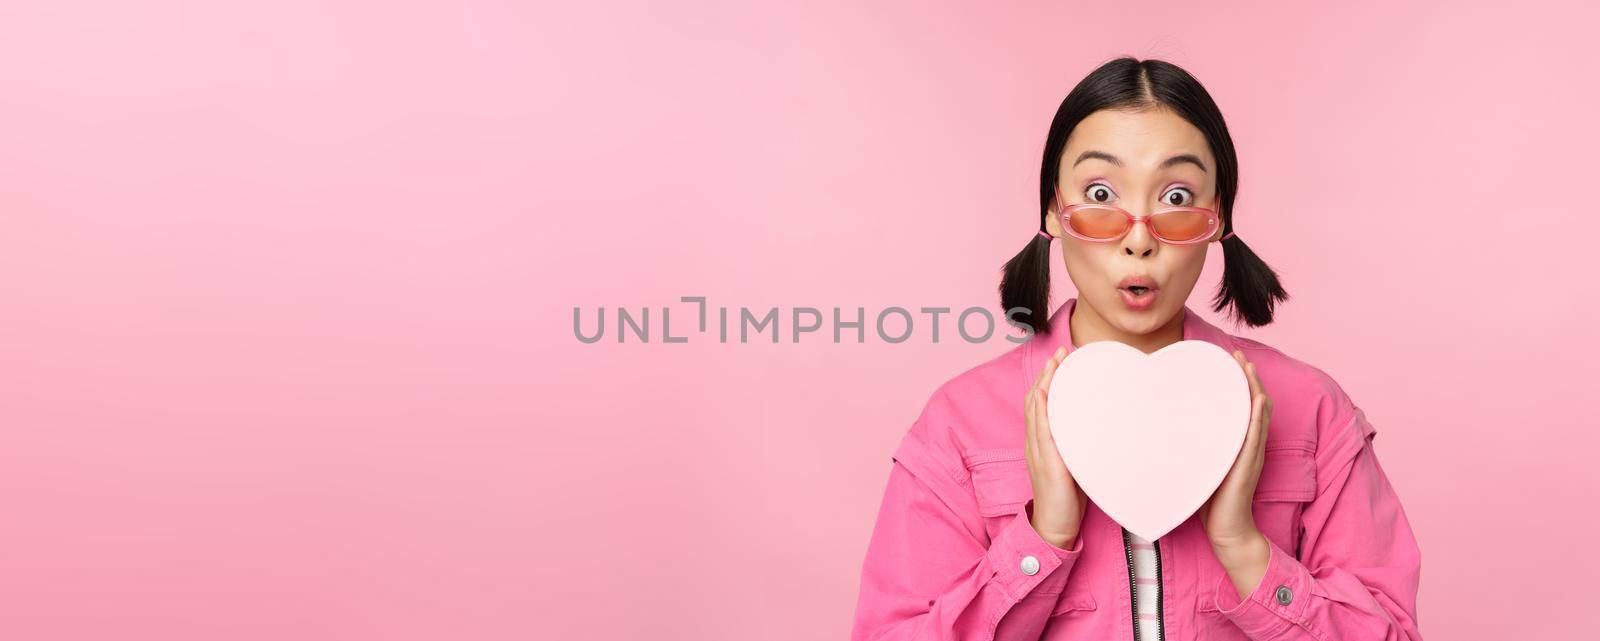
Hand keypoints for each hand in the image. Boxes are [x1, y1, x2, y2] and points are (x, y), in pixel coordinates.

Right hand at [1024, 346, 1088, 548]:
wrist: (1056, 527)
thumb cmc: (1068, 499)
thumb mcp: (1076, 465)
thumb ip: (1082, 446)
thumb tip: (1105, 430)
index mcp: (1044, 442)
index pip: (1043, 403)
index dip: (1050, 380)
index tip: (1063, 360)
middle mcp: (1037, 442)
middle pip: (1037, 399)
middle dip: (1048, 373)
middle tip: (1061, 352)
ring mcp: (1039, 451)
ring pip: (1037, 409)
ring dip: (1045, 383)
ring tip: (1056, 363)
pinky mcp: (1046, 462)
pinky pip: (1040, 431)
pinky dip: (1041, 409)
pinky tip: (1046, 394)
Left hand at [1198, 349, 1272, 548]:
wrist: (1226, 530)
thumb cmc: (1209, 500)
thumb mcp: (1200, 465)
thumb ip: (1194, 447)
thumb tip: (1166, 429)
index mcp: (1237, 443)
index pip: (1241, 406)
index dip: (1237, 383)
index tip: (1226, 361)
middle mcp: (1247, 445)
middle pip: (1253, 403)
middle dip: (1247, 377)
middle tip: (1236, 354)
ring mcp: (1250, 454)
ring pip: (1258, 414)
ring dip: (1254, 388)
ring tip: (1247, 367)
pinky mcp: (1248, 465)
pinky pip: (1256, 436)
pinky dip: (1258, 416)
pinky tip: (1257, 400)